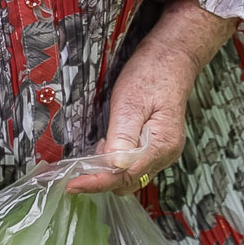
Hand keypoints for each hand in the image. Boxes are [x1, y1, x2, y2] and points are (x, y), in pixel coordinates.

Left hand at [66, 1, 233, 192]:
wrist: (172, 58)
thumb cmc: (150, 76)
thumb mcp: (130, 103)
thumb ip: (122, 138)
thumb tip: (112, 167)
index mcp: (161, 146)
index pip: (125, 176)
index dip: (97, 183)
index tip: (72, 186)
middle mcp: (166, 155)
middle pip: (127, 182)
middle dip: (101, 177)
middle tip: (79, 163)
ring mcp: (163, 152)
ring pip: (129, 175)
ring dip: (108, 170)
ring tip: (95, 148)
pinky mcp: (157, 147)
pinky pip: (133, 164)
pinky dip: (116, 161)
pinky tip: (106, 145)